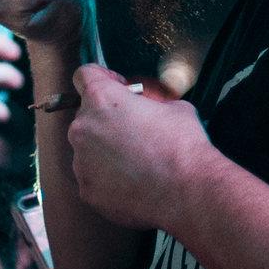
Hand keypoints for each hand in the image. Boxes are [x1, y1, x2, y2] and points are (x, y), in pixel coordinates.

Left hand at [66, 64, 220, 229]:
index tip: (116, 88)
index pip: (85, 75)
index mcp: (102, 100)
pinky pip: (93, 177)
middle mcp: (84, 128)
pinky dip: (108, 177)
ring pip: (88, 148)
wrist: (187, 194)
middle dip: (108, 119)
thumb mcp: (174, 106)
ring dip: (106, 150)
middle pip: (87, 115)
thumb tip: (149, 105)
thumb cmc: (182, 149)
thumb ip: (149, 101)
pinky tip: (133, 180)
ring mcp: (81, 162)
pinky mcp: (87, 190)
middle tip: (134, 130)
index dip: (103, 78)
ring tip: (136, 160)